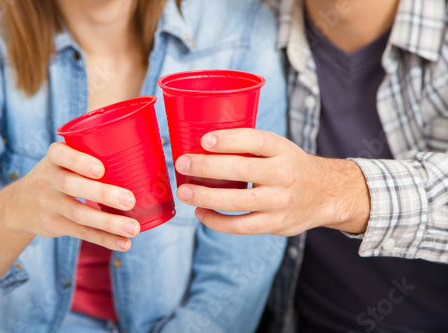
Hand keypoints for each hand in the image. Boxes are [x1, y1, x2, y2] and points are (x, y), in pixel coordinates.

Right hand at [4, 142, 139, 250]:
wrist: (19, 205)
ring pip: (79, 214)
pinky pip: (82, 233)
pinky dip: (104, 239)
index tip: (101, 170)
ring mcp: (50, 204)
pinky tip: (124, 243)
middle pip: (73, 186)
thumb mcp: (63, 159)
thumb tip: (146, 144)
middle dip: (103, 194)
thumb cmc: (59, 173)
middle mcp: (48, 180)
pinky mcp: (55, 225)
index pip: (60, 155)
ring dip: (109, 223)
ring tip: (134, 228)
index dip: (79, 161)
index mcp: (54, 158)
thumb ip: (92, 152)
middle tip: (131, 200)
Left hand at [175, 129, 370, 235]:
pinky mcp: (276, 224)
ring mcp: (281, 202)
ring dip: (206, 197)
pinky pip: (242, 226)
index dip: (229, 139)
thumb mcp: (280, 148)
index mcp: (283, 150)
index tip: (204, 140)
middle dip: (207, 167)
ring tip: (184, 192)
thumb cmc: (292, 166)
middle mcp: (284, 175)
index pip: (255, 140)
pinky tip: (201, 214)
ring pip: (238, 201)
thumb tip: (203, 145)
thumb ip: (251, 147)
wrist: (328, 193)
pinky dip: (217, 222)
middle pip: (241, 170)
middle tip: (182, 163)